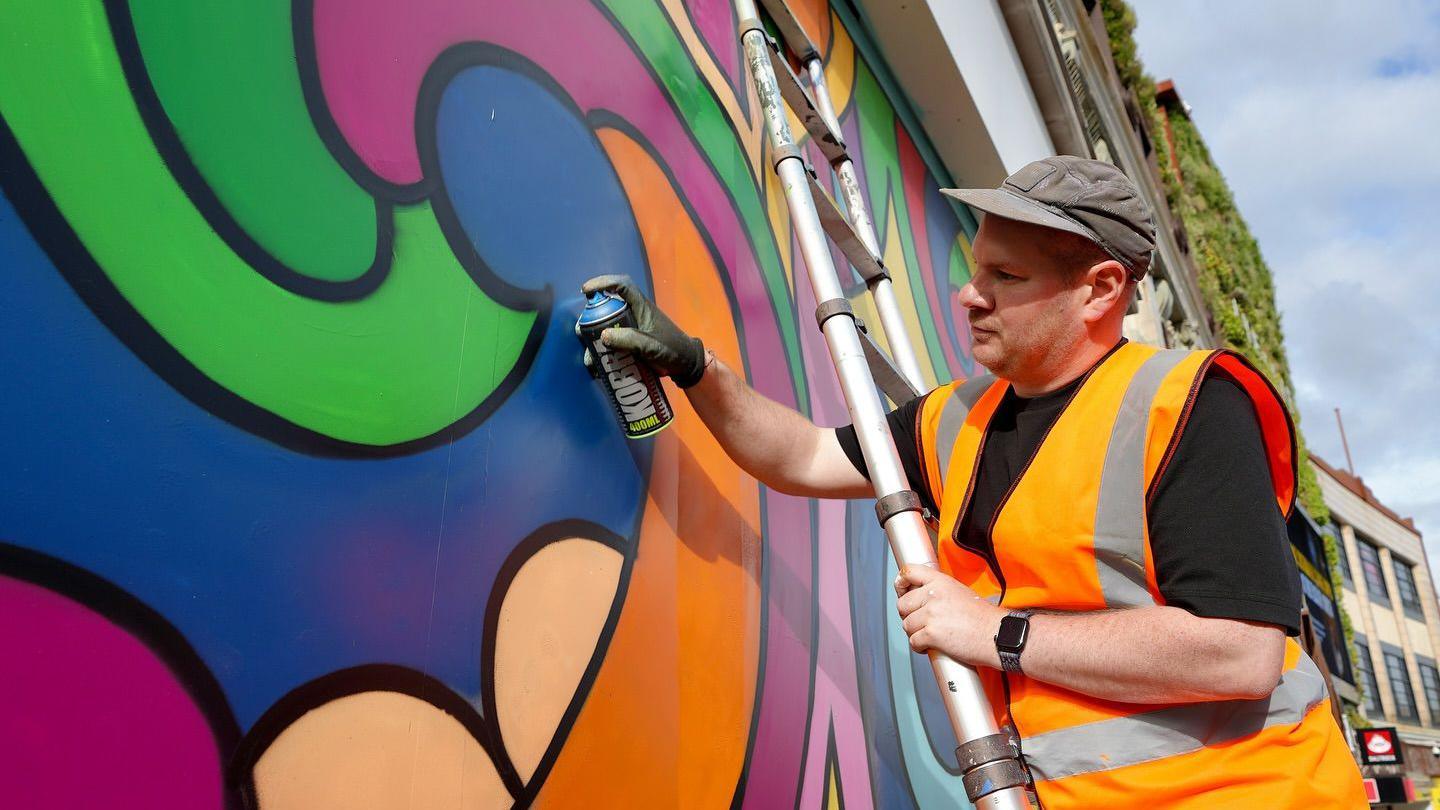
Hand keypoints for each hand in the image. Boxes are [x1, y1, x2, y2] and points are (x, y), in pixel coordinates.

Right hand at [581, 275, 707, 386]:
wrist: (684, 365)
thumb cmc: (673, 350)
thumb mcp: (651, 345)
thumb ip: (630, 340)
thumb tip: (603, 335)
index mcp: (641, 307)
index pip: (621, 286)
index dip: (603, 283)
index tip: (585, 290)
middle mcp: (633, 315)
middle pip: (606, 309)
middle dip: (591, 319)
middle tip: (582, 332)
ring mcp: (630, 330)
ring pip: (605, 328)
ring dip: (593, 340)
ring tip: (590, 357)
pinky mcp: (629, 344)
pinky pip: (610, 344)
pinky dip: (601, 353)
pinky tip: (597, 365)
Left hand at [895, 565, 1005, 667]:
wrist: (998, 635)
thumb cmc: (984, 618)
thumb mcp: (960, 592)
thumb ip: (939, 592)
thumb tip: (921, 600)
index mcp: (941, 582)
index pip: (909, 571)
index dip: (901, 582)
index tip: (902, 590)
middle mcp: (933, 595)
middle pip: (902, 604)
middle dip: (909, 616)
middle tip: (922, 623)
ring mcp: (932, 614)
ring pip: (906, 625)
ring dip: (915, 633)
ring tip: (931, 636)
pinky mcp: (932, 634)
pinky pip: (913, 642)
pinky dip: (920, 647)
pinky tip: (931, 646)